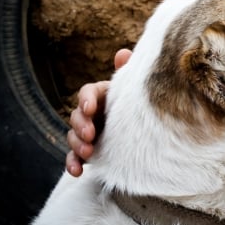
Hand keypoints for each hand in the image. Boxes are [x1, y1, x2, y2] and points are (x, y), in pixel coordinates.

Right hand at [65, 48, 131, 176]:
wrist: (150, 134)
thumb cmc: (141, 106)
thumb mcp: (136, 91)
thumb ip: (128, 74)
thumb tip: (123, 53)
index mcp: (102, 95)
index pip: (87, 93)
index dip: (86, 100)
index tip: (91, 108)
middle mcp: (92, 114)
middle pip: (77, 115)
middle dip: (81, 125)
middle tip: (91, 134)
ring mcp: (88, 133)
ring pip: (73, 137)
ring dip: (77, 145)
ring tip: (89, 152)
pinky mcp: (89, 151)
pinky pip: (75, 157)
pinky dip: (73, 163)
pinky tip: (77, 171)